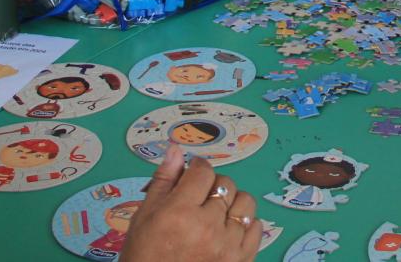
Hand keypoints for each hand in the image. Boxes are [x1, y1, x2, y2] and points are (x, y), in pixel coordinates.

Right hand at [121, 147, 260, 261]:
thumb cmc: (145, 255)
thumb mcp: (144, 217)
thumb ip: (163, 181)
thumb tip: (176, 150)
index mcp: (180, 212)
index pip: (203, 171)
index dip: (197, 168)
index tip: (193, 174)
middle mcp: (207, 226)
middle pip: (225, 184)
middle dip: (212, 185)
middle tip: (199, 199)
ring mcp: (227, 244)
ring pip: (245, 202)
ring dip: (232, 203)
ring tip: (216, 214)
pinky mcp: (241, 259)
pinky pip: (256, 227)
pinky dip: (245, 225)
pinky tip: (227, 230)